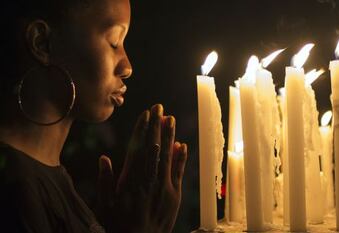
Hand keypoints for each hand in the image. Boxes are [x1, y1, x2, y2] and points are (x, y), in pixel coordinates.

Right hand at [97, 104, 187, 232]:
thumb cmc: (119, 226)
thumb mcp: (105, 205)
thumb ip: (105, 181)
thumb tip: (104, 158)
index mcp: (129, 181)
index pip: (137, 148)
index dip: (142, 129)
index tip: (145, 114)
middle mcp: (148, 181)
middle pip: (153, 147)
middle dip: (156, 126)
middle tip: (159, 107)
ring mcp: (163, 188)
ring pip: (167, 156)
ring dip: (169, 136)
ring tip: (171, 118)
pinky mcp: (175, 196)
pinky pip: (178, 173)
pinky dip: (181, 158)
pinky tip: (182, 144)